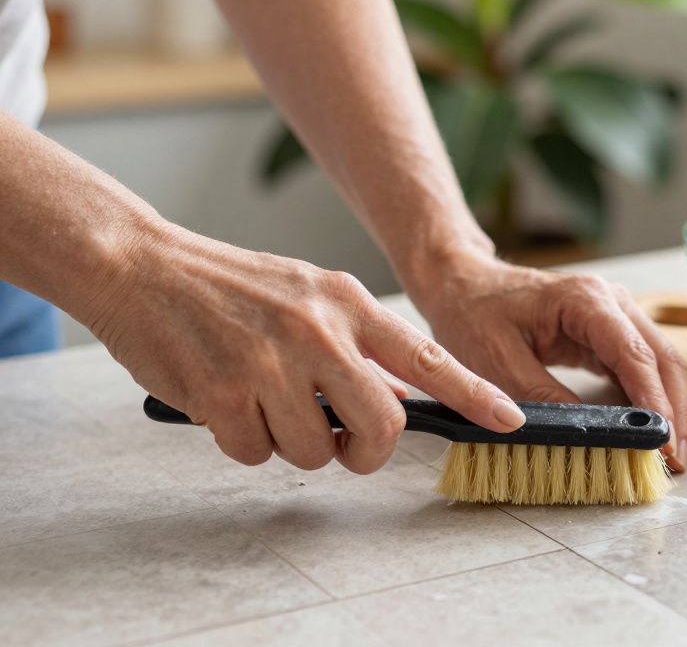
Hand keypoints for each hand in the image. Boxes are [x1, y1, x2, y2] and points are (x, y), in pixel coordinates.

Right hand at [87, 220, 524, 472]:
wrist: (143, 266)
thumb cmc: (231, 289)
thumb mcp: (310, 296)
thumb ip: (358, 343)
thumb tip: (402, 396)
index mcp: (348, 304)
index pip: (427, 356)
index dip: (474, 394)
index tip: (511, 420)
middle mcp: (319, 332)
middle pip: (382, 425)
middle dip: (366, 451)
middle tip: (342, 443)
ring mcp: (271, 363)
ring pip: (314, 451)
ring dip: (291, 444)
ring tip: (262, 400)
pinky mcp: (222, 392)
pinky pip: (254, 453)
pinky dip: (241, 442)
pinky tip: (224, 402)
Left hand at [410, 253, 686, 471]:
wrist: (463, 285)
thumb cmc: (474, 314)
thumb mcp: (498, 363)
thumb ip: (543, 399)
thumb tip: (586, 433)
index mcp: (585, 301)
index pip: (636, 354)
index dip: (655, 401)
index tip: (662, 442)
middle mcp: (610, 302)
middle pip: (662, 358)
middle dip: (674, 410)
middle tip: (674, 458)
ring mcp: (614, 315)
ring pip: (660, 363)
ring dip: (669, 407)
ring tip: (672, 452)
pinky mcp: (608, 333)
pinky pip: (641, 367)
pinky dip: (651, 399)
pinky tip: (652, 429)